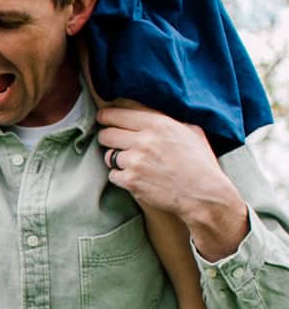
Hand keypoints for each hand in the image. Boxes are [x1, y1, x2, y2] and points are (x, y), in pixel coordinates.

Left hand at [95, 103, 245, 241]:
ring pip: (109, 156)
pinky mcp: (131, 181)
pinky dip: (121, 177)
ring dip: (116, 159)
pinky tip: (135, 177)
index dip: (106, 115)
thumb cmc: (201, 164)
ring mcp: (135, 161)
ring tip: (131, 163)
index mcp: (159, 124)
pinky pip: (113, 175)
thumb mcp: (191, 131)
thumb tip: (151, 114)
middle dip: (106, 137)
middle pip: (106, 134)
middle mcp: (144, 140)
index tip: (102, 118)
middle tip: (110, 140)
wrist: (205, 195)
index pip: (118, 113)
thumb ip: (168, 121)